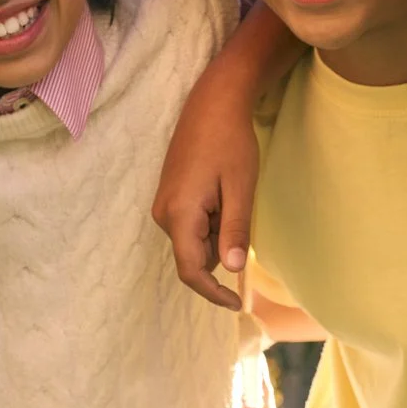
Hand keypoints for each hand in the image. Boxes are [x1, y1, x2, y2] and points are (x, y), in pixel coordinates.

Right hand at [152, 77, 259, 309]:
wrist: (212, 104)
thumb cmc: (230, 143)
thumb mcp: (240, 189)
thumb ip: (234, 231)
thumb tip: (232, 271)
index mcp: (178, 215)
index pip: (191, 271)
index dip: (214, 293)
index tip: (238, 303)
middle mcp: (163, 214)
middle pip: (193, 257)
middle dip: (222, 251)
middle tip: (243, 213)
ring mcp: (164, 204)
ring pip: (194, 241)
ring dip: (218, 234)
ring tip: (233, 195)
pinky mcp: (169, 196)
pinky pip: (190, 225)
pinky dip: (211, 222)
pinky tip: (223, 193)